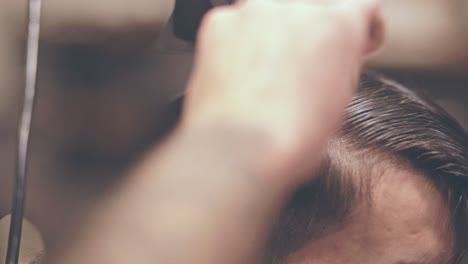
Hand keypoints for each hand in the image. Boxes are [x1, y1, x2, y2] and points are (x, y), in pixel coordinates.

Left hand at [181, 0, 382, 186]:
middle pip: (310, 12)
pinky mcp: (219, 23)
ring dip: (271, 38)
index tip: (350, 42)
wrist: (240, 150)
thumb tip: (334, 55)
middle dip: (307, 37)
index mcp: (337, 26)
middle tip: (297, 71)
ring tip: (265, 77)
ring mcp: (255, 12)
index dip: (357, 30)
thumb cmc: (290, 138)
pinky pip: (235, 27)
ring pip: (270, 17)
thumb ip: (342, 61)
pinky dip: (237, 45)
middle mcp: (298, 8)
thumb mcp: (341, 99)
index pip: (359, 7)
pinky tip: (241, 76)